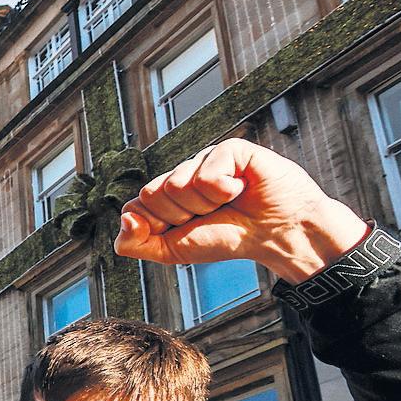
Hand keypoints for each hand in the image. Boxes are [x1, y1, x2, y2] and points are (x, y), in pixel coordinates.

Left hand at [114, 139, 367, 282]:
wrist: (276, 235)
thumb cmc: (227, 238)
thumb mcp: (173, 251)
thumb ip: (136, 242)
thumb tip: (125, 218)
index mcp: (164, 195)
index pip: (134, 207)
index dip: (157, 226)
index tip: (184, 230)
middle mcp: (180, 173)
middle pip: (152, 194)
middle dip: (180, 216)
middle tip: (210, 215)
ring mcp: (203, 159)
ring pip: (177, 185)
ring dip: (205, 205)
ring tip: (227, 203)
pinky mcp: (228, 149)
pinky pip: (206, 174)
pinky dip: (225, 191)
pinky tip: (241, 189)